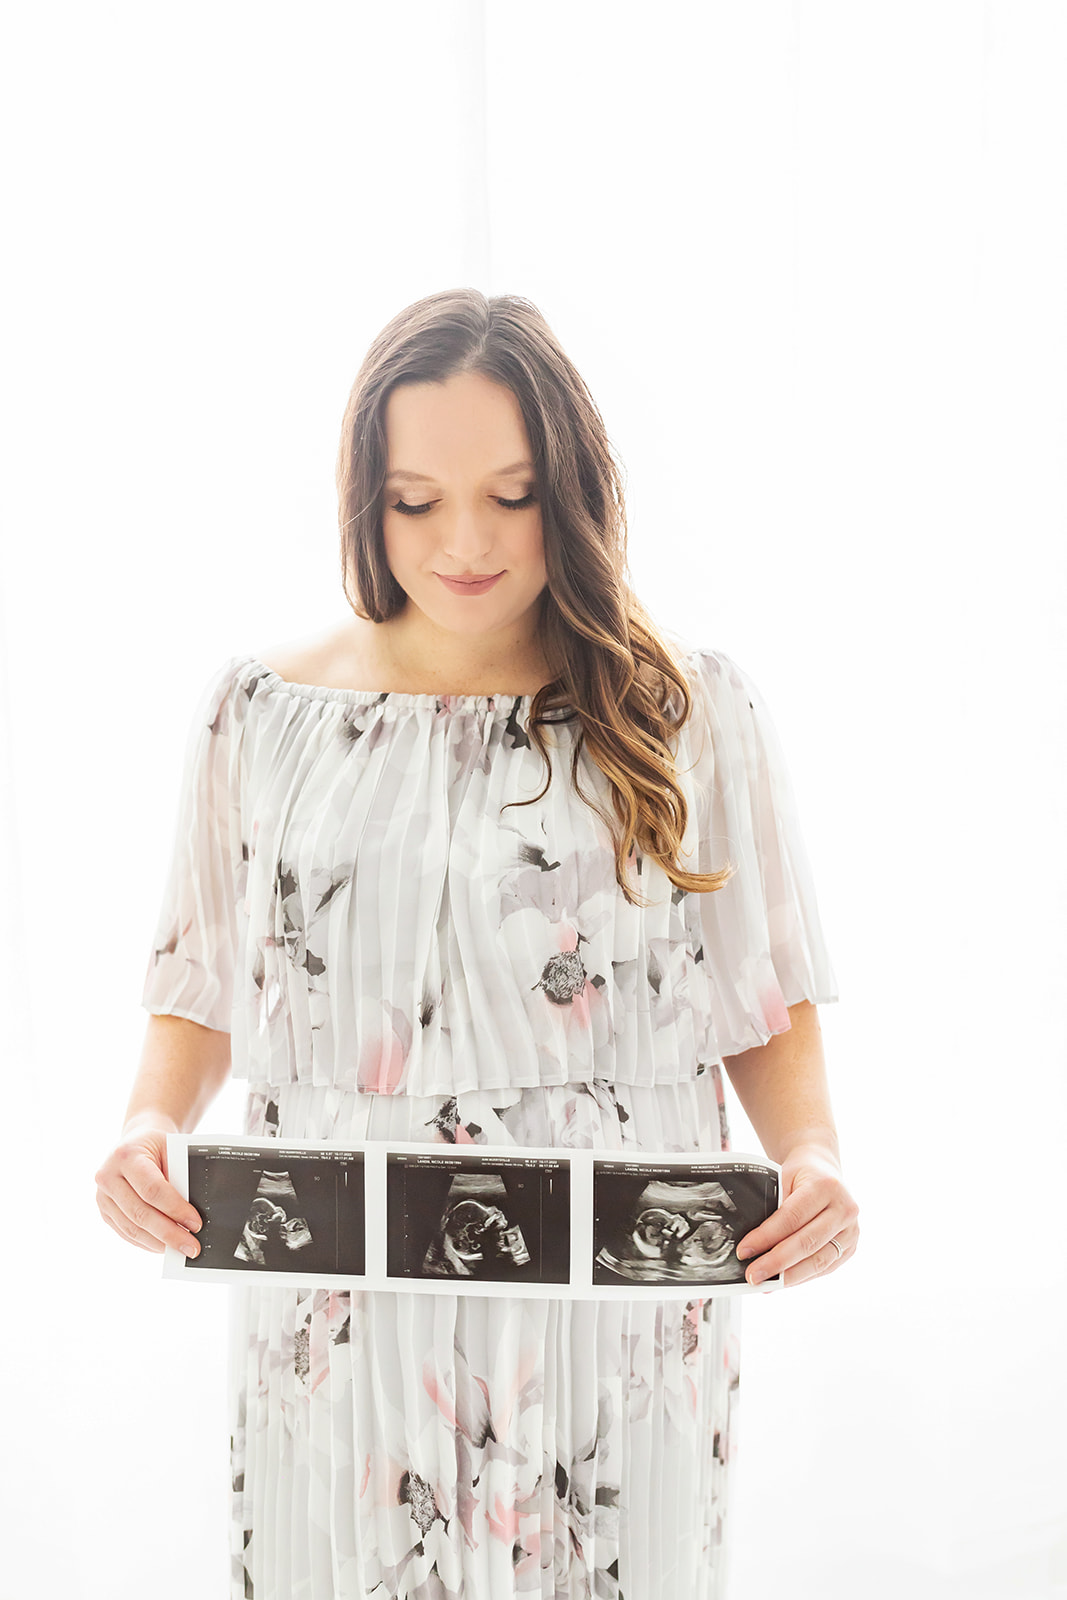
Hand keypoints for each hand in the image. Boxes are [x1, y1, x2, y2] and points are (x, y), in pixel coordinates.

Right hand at [95, 1126, 202, 1257]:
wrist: (136, 1141)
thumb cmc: (158, 1145)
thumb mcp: (171, 1150)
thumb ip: (178, 1177)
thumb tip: (192, 1214)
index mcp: (126, 1156)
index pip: (152, 1189)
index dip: (175, 1209)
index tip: (195, 1223)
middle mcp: (108, 1177)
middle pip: (140, 1213)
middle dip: (169, 1234)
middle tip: (192, 1247)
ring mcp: (102, 1196)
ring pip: (132, 1228)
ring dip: (158, 1243)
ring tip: (180, 1250)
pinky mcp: (104, 1211)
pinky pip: (126, 1233)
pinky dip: (146, 1243)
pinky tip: (163, 1247)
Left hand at [734, 1143, 858, 1287]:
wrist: (826, 1173)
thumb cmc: (801, 1176)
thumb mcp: (784, 1179)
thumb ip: (773, 1207)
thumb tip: (752, 1245)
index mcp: (826, 1186)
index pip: (791, 1218)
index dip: (766, 1237)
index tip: (744, 1251)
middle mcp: (844, 1209)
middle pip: (806, 1243)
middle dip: (775, 1262)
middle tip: (752, 1275)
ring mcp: (851, 1231)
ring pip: (818, 1261)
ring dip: (788, 1276)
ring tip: (765, 1283)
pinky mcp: (850, 1247)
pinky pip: (824, 1268)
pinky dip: (801, 1277)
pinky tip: (782, 1281)